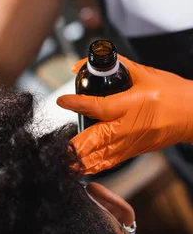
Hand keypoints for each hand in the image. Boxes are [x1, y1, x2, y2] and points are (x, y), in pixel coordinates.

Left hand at [57, 56, 192, 173]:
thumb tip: (82, 65)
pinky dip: (97, 165)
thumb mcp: (144, 73)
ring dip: (84, 160)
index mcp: (133, 103)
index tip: (62, 101)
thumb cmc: (173, 93)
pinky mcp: (136, 151)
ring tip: (65, 163)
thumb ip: (115, 66)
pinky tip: (83, 168)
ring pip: (103, 155)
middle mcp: (130, 125)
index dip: (79, 104)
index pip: (100, 105)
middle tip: (60, 150)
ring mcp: (133, 141)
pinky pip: (113, 161)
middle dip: (78, 146)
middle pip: (98, 138)